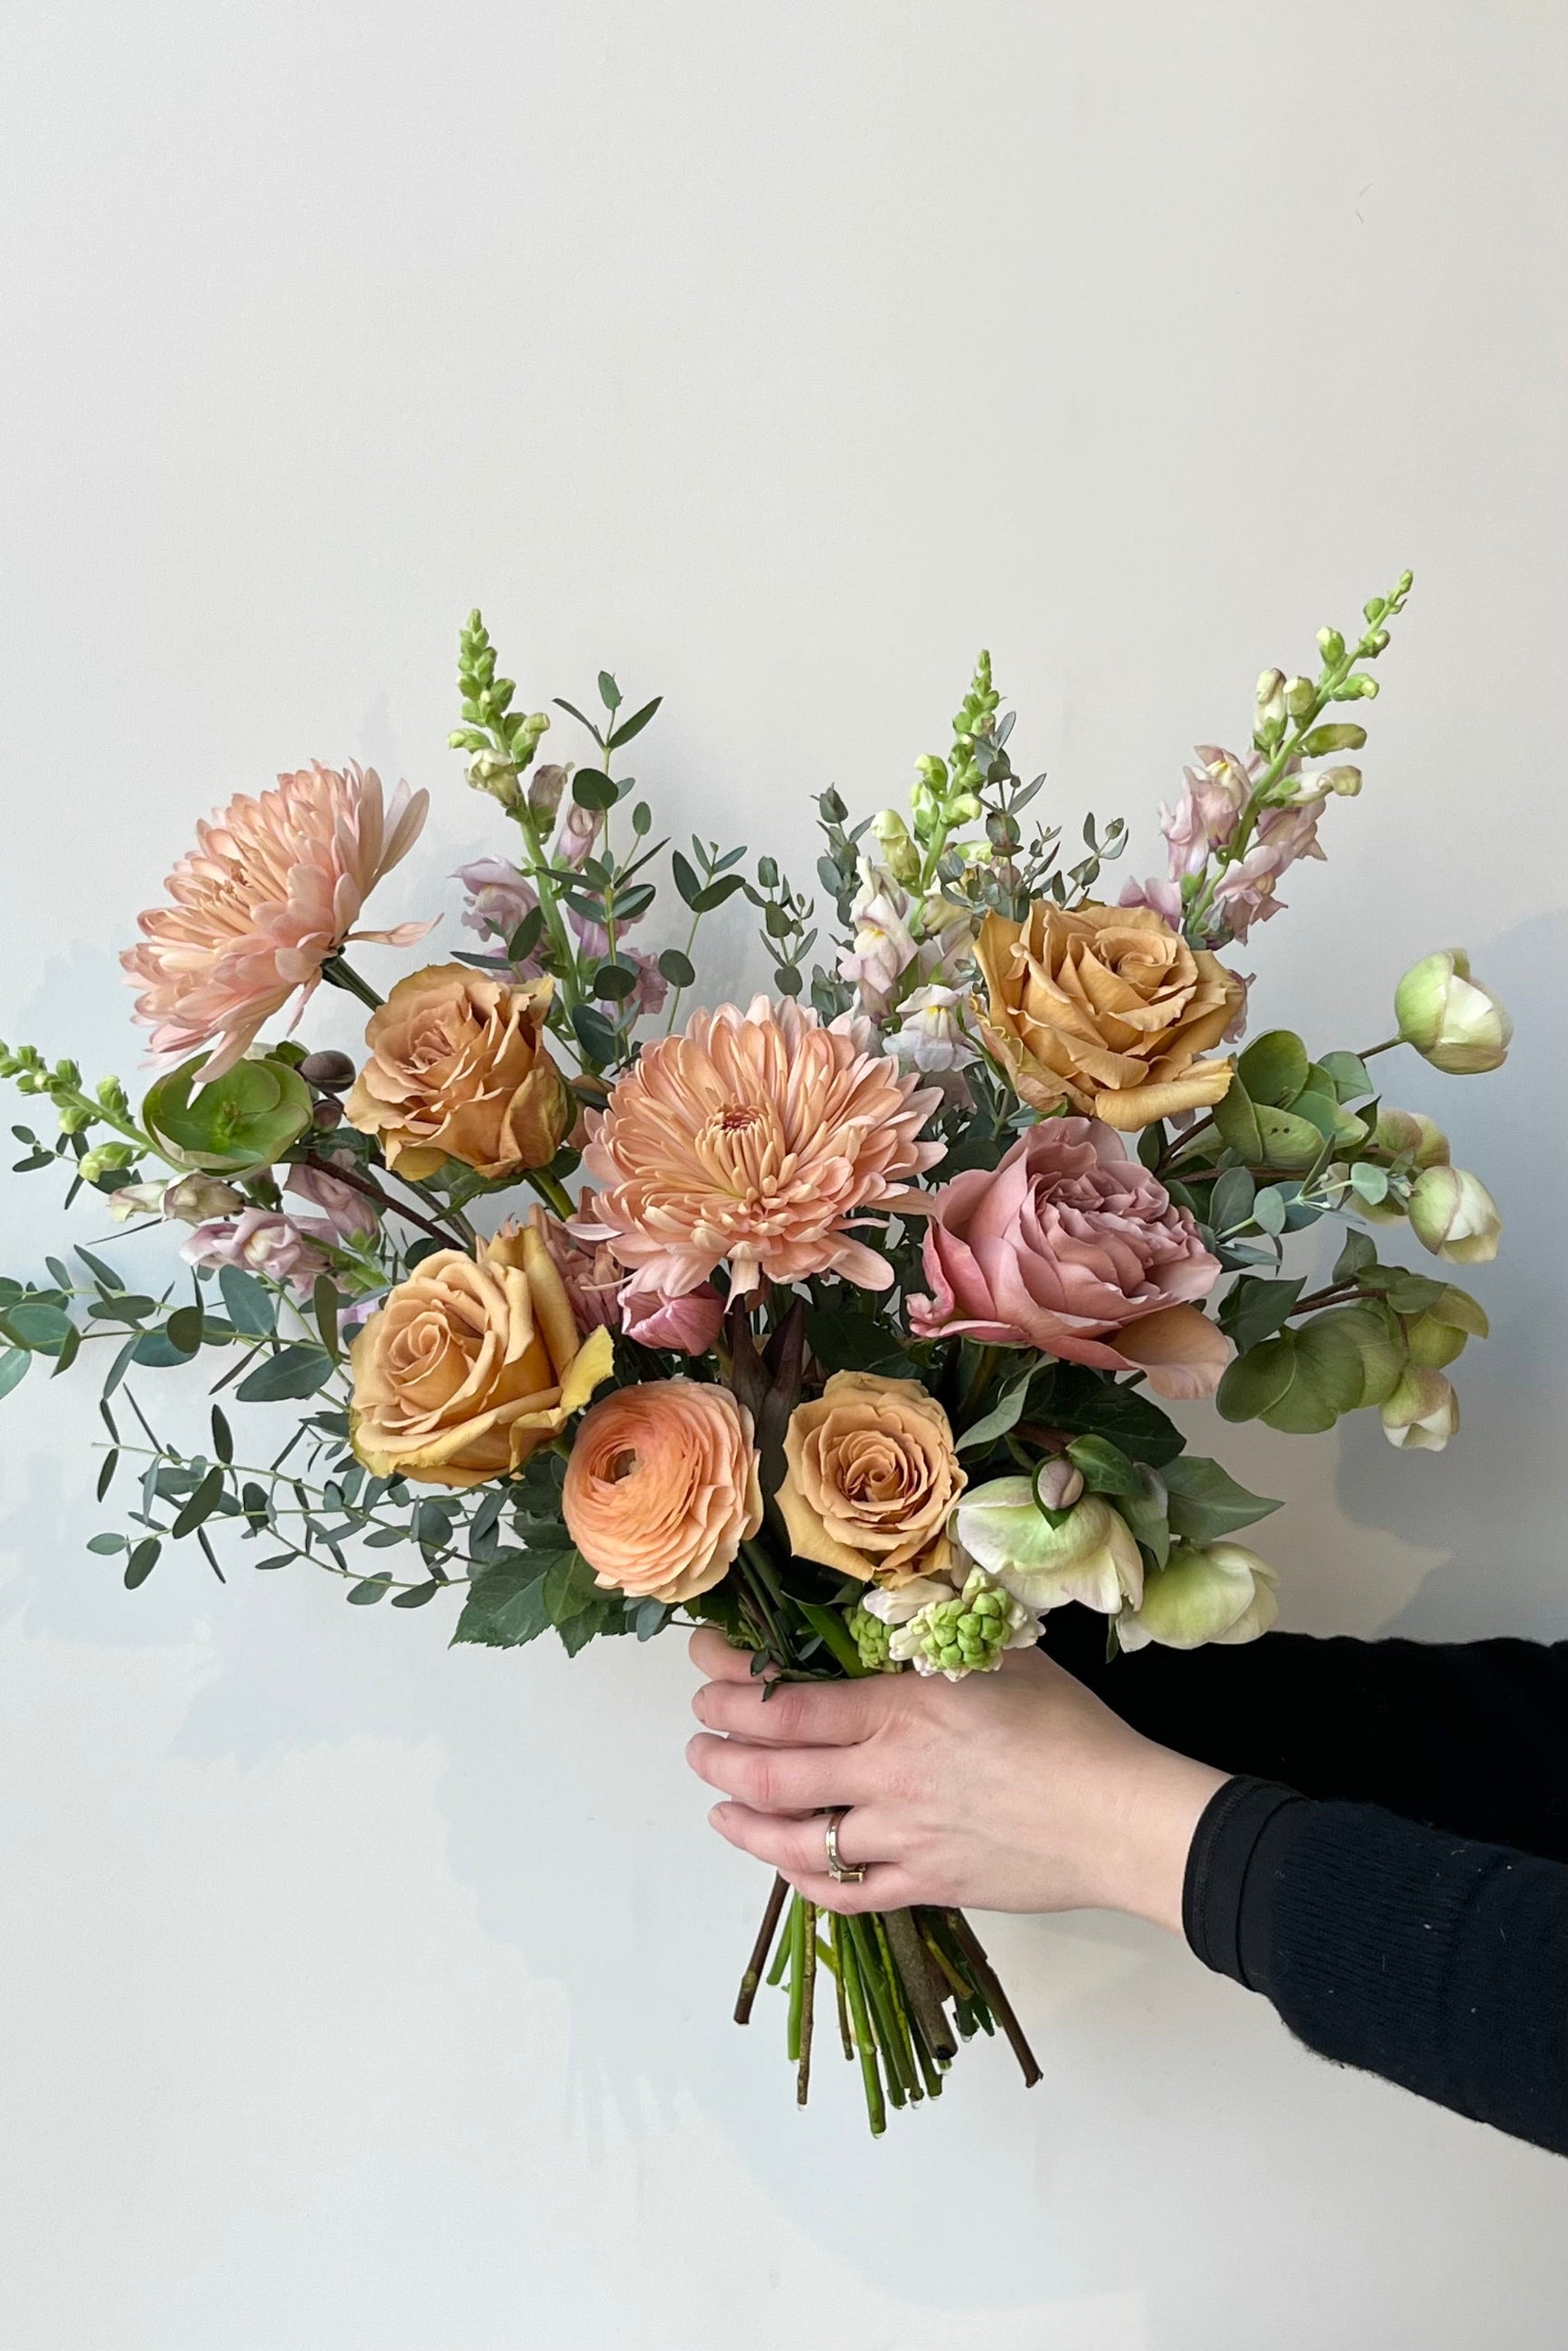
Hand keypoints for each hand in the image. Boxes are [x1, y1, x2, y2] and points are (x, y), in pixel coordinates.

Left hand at [685, 1627, 1225, 1928]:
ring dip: (742, 1820)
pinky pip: (845, 1894)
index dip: (729, 1686)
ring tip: (716, 1804)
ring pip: (793, 1840)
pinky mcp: (925, 1886)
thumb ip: (939, 1635)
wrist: (1121, 1817)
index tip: (703, 1670)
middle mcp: (886, 1776)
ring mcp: (901, 1839)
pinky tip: (786, 1865)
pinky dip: (803, 1881)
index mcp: (899, 1709)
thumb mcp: (1003, 1656)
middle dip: (718, 1752)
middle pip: (771, 1771)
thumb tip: (903, 1599)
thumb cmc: (1071, 1729)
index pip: (784, 1701)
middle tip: (697, 1739)